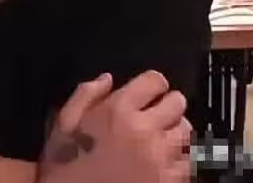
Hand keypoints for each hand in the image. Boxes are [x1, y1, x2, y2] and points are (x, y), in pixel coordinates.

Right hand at [38, 71, 191, 182]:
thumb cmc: (66, 169)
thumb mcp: (62, 128)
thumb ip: (84, 96)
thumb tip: (107, 79)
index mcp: (117, 111)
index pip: (154, 81)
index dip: (152, 85)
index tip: (148, 94)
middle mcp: (144, 130)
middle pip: (177, 103)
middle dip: (168, 106)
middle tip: (155, 116)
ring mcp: (161, 158)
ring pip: (187, 132)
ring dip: (175, 133)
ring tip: (160, 141)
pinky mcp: (171, 181)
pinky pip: (190, 162)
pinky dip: (180, 160)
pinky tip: (164, 164)